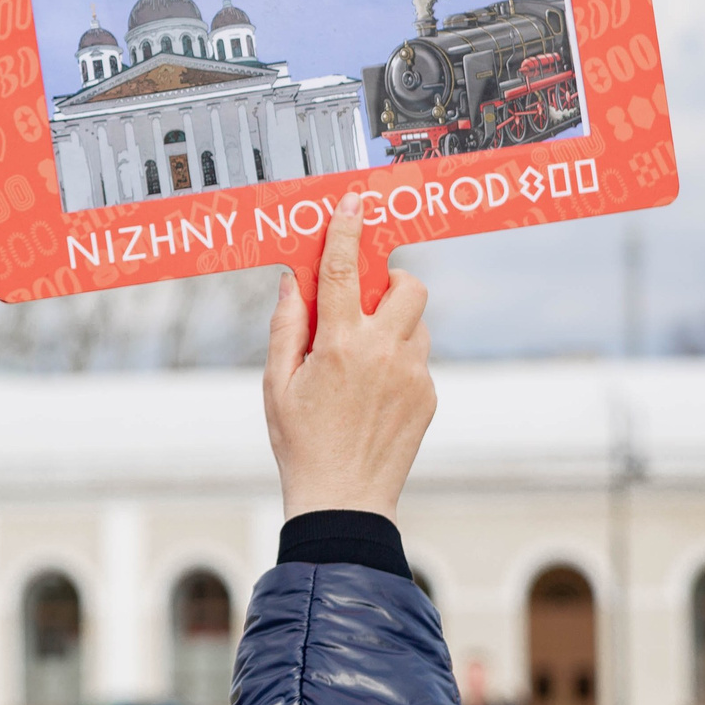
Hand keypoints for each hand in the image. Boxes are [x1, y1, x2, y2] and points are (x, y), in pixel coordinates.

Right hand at [264, 190, 435, 518]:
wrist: (343, 502)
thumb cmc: (301, 444)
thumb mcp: (276, 383)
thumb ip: (286, 325)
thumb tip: (294, 281)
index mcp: (340, 345)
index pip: (344, 270)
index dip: (348, 229)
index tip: (355, 202)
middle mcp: (384, 353)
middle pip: (408, 286)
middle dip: (390, 279)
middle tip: (365, 297)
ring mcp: (413, 375)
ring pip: (417, 323)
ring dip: (394, 322)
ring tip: (362, 356)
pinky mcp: (428, 396)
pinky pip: (419, 358)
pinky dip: (399, 358)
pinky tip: (372, 391)